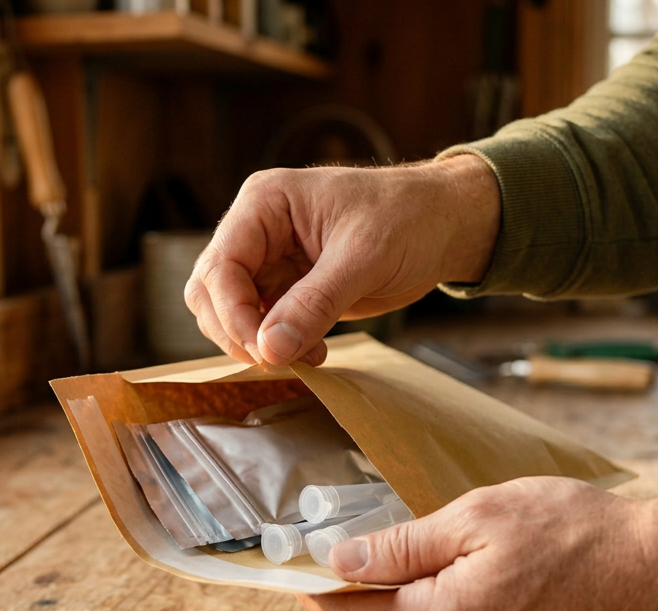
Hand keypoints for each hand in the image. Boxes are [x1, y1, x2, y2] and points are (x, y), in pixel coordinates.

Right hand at [185, 155, 499, 365]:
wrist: (445, 225)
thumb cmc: (409, 217)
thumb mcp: (364, 257)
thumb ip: (315, 304)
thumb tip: (270, 349)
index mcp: (265, 203)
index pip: (220, 265)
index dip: (233, 313)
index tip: (262, 350)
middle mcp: (258, 230)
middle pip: (212, 291)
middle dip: (237, 331)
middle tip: (276, 359)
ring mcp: (271, 260)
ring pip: (231, 312)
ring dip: (257, 343)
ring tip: (304, 355)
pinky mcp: (290, 288)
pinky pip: (264, 324)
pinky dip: (279, 345)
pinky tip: (313, 352)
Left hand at [298, 477, 657, 610]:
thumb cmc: (576, 533)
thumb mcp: (478, 517)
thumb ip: (402, 544)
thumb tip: (341, 559)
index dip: (315, 589)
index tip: (296, 561)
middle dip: (374, 582)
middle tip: (376, 526)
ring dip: (421, 590)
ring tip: (447, 540)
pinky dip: (454, 603)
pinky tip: (481, 566)